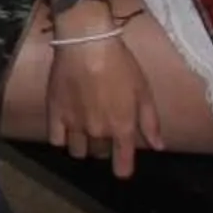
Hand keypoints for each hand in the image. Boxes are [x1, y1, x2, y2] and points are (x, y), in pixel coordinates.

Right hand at [42, 23, 163, 178]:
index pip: (122, 163)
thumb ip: (150, 122)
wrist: (86, 43)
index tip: (122, 169)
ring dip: (82, 145)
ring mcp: (74, 124)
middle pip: (99, 154)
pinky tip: (65, 127)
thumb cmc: (120, 64)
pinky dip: (61, 138)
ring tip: (83, 131)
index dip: (123, 169)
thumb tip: (158, 147)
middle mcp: (98, 131)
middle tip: (104, 129)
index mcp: (122, 127)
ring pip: (77, 151)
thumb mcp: (143, 90)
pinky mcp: (54, 114)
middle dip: (103, 147)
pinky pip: (55, 140)